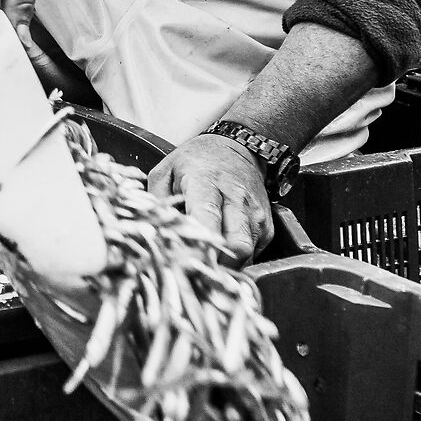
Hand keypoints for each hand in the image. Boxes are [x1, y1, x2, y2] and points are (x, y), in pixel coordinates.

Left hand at [147, 135, 273, 262]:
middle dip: (216, 266)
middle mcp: (236, 199)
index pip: (208, 220)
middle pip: (236, 246)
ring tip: (206, 265)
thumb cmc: (195, 162)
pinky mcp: (266, 225)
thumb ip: (158, 203)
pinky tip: (221, 252)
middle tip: (196, 273)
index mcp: (206, 184)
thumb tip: (154, 235)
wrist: (236, 147)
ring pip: (247, 254)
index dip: (200, 248)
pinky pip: (254, 252)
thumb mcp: (165, 171)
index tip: (187, 265)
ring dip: (226, 265)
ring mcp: (255, 213)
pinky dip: (237, 259)